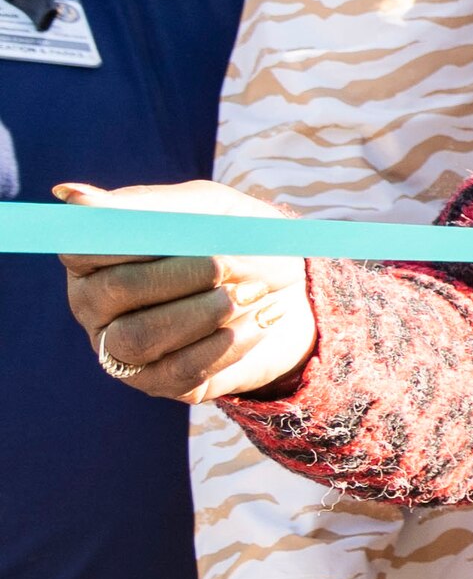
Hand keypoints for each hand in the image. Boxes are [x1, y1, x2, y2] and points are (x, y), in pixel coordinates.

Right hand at [53, 181, 315, 399]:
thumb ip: (148, 206)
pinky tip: (262, 318)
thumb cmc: (237, 241)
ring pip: (140, 337)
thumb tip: (71, 195)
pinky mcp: (161, 382)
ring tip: (252, 291)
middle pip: (114, 291)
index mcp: (95, 257)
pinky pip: (181, 371)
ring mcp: (122, 349)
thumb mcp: (207, 209)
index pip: (81, 248)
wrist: (294, 290)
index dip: (128, 239)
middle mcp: (96, 306)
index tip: (177, 232)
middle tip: (229, 264)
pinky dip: (228, 342)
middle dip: (181, 274)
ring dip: (205, 312)